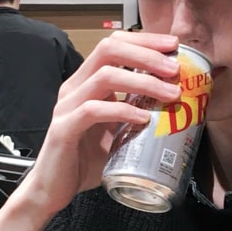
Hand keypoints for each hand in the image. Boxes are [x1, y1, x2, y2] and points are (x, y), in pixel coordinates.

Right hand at [21, 30, 183, 218]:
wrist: (54, 189)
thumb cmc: (86, 160)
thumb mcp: (118, 130)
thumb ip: (137, 113)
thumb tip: (177, 106)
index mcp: (86, 83)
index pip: (113, 45)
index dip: (143, 41)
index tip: (173, 46)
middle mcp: (75, 88)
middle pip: (108, 50)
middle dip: (146, 55)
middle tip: (175, 68)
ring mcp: (67, 107)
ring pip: (104, 76)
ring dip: (143, 81)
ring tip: (170, 94)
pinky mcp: (64, 129)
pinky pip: (93, 111)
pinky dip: (122, 111)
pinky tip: (143, 119)